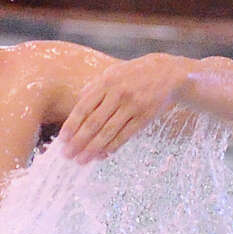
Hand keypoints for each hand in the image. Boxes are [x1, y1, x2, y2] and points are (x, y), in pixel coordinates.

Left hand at [58, 53, 193, 162]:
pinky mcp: (145, 116)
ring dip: (92, 148)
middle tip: (67, 155)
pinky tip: (102, 155)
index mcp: (106, 82)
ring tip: (81, 160)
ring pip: (108, 132)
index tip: (62, 139)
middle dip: (78, 141)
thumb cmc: (136, 74)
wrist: (170, 73)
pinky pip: (125, 135)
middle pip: (93, 123)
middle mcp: (118, 94)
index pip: (83, 107)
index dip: (71, 125)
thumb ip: (94, 87)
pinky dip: (112, 147)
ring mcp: (132, 106)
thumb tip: (77, 102)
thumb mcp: (113, 73)